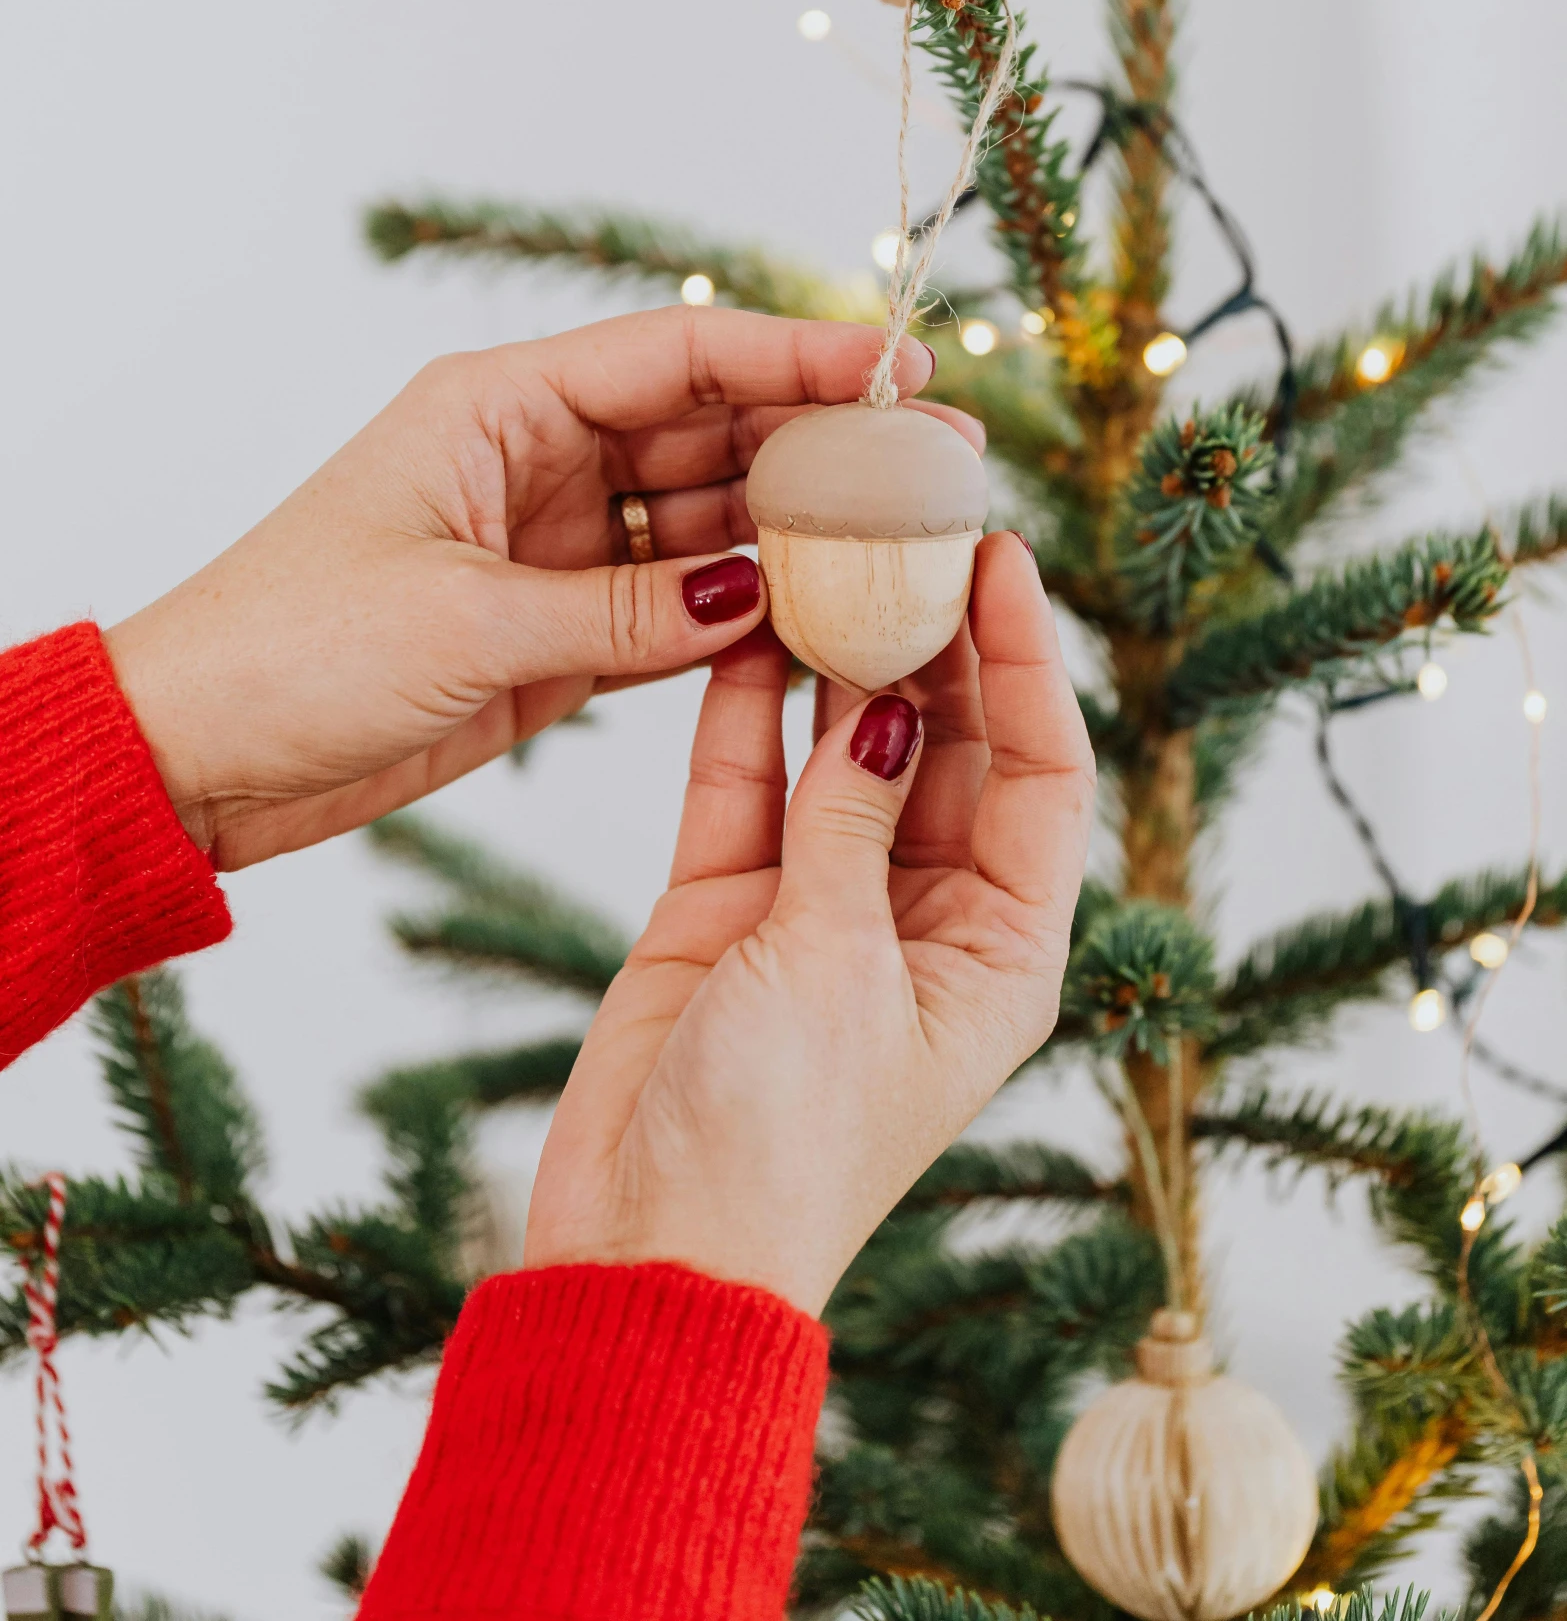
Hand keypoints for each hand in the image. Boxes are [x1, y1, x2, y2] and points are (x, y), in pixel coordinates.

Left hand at [106, 309, 955, 869]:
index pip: (678, 355)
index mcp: (500, 408)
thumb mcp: (467, 625)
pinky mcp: (558, 632)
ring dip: (797, 532)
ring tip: (906, 543)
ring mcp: (555, 547)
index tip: (896, 366)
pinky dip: (746, 613)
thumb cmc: (291, 651)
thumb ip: (627, 611)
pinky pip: (679, 606)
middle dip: (823, 443)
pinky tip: (825, 616)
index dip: (794, 355)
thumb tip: (762, 590)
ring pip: (707, 520)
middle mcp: (538, 461)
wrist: (201, 757)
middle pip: (710, 430)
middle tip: (938, 462)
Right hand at [523, 532, 1094, 1316]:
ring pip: (843, 752)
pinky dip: (747, 713)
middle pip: (946, 747)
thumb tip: (891, 705)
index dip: (1025, 662)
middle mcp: (924, 918)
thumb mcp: (835, 965)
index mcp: (999, 950)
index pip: (1041, 774)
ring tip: (828, 550)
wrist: (645, 1252)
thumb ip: (855, 821)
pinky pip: (748, 784)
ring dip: (837, 661)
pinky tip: (748, 626)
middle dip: (931, 641)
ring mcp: (820, 906)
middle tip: (907, 530)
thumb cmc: (777, 1146)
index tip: (1001, 557)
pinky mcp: (727, 906)